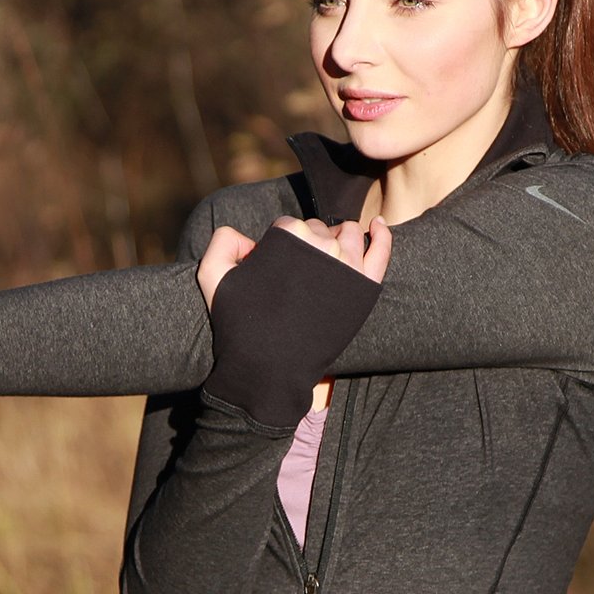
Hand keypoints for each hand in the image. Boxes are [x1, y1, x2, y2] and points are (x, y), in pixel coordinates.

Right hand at [196, 216, 390, 308]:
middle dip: (309, 243)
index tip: (277, 267)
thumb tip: (249, 238)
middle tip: (297, 273)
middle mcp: (322, 245)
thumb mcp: (212, 277)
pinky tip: (378, 226)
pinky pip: (381, 250)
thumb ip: (222, 241)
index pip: (291, 225)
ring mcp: (348, 265)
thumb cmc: (239, 326)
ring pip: (349, 234)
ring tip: (325, 260)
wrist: (268, 368)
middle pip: (320, 230)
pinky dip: (381, 234)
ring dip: (338, 239)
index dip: (281, 244)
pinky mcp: (364, 288)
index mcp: (289, 236)